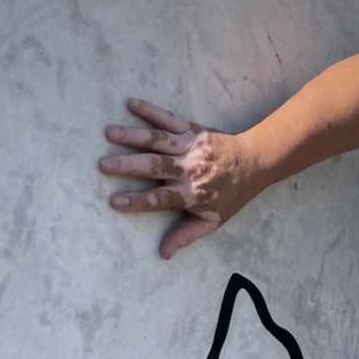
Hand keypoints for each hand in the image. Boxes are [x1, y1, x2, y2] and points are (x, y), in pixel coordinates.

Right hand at [100, 99, 264, 258]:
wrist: (255, 162)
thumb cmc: (231, 195)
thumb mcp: (213, 221)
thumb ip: (186, 236)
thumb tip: (163, 254)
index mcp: (193, 194)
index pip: (161, 199)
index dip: (138, 200)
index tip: (114, 201)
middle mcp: (190, 169)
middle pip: (156, 167)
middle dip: (128, 166)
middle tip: (103, 164)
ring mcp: (191, 147)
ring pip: (159, 140)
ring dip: (133, 136)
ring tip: (109, 133)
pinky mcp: (193, 130)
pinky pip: (169, 118)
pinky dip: (151, 110)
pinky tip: (131, 104)